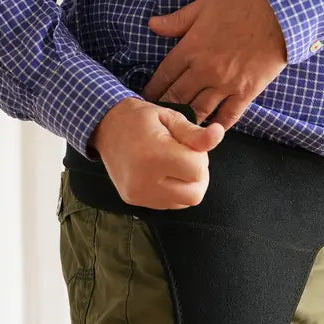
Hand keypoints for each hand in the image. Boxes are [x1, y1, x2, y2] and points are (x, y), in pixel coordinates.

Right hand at [87, 98, 223, 209]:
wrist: (105, 128)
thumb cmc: (140, 119)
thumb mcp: (170, 118)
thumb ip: (195, 133)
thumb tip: (219, 134)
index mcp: (155, 156)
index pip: (198, 170)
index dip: (200, 157)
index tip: (187, 145)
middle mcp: (145, 181)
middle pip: (194, 194)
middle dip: (198, 176)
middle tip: (186, 158)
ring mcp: (139, 194)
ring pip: (183, 202)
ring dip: (186, 185)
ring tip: (173, 166)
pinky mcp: (134, 201)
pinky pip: (168, 205)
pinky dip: (173, 192)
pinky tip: (163, 175)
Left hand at [142, 0, 286, 127]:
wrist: (282, 9)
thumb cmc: (244, 2)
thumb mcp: (205, 4)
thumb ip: (177, 21)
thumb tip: (153, 25)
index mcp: (192, 48)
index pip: (164, 76)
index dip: (153, 90)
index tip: (146, 100)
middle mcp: (205, 70)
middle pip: (177, 97)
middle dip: (164, 110)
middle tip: (157, 122)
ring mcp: (225, 83)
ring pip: (198, 111)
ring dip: (186, 122)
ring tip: (177, 130)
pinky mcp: (245, 92)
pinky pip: (228, 116)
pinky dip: (217, 127)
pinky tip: (208, 133)